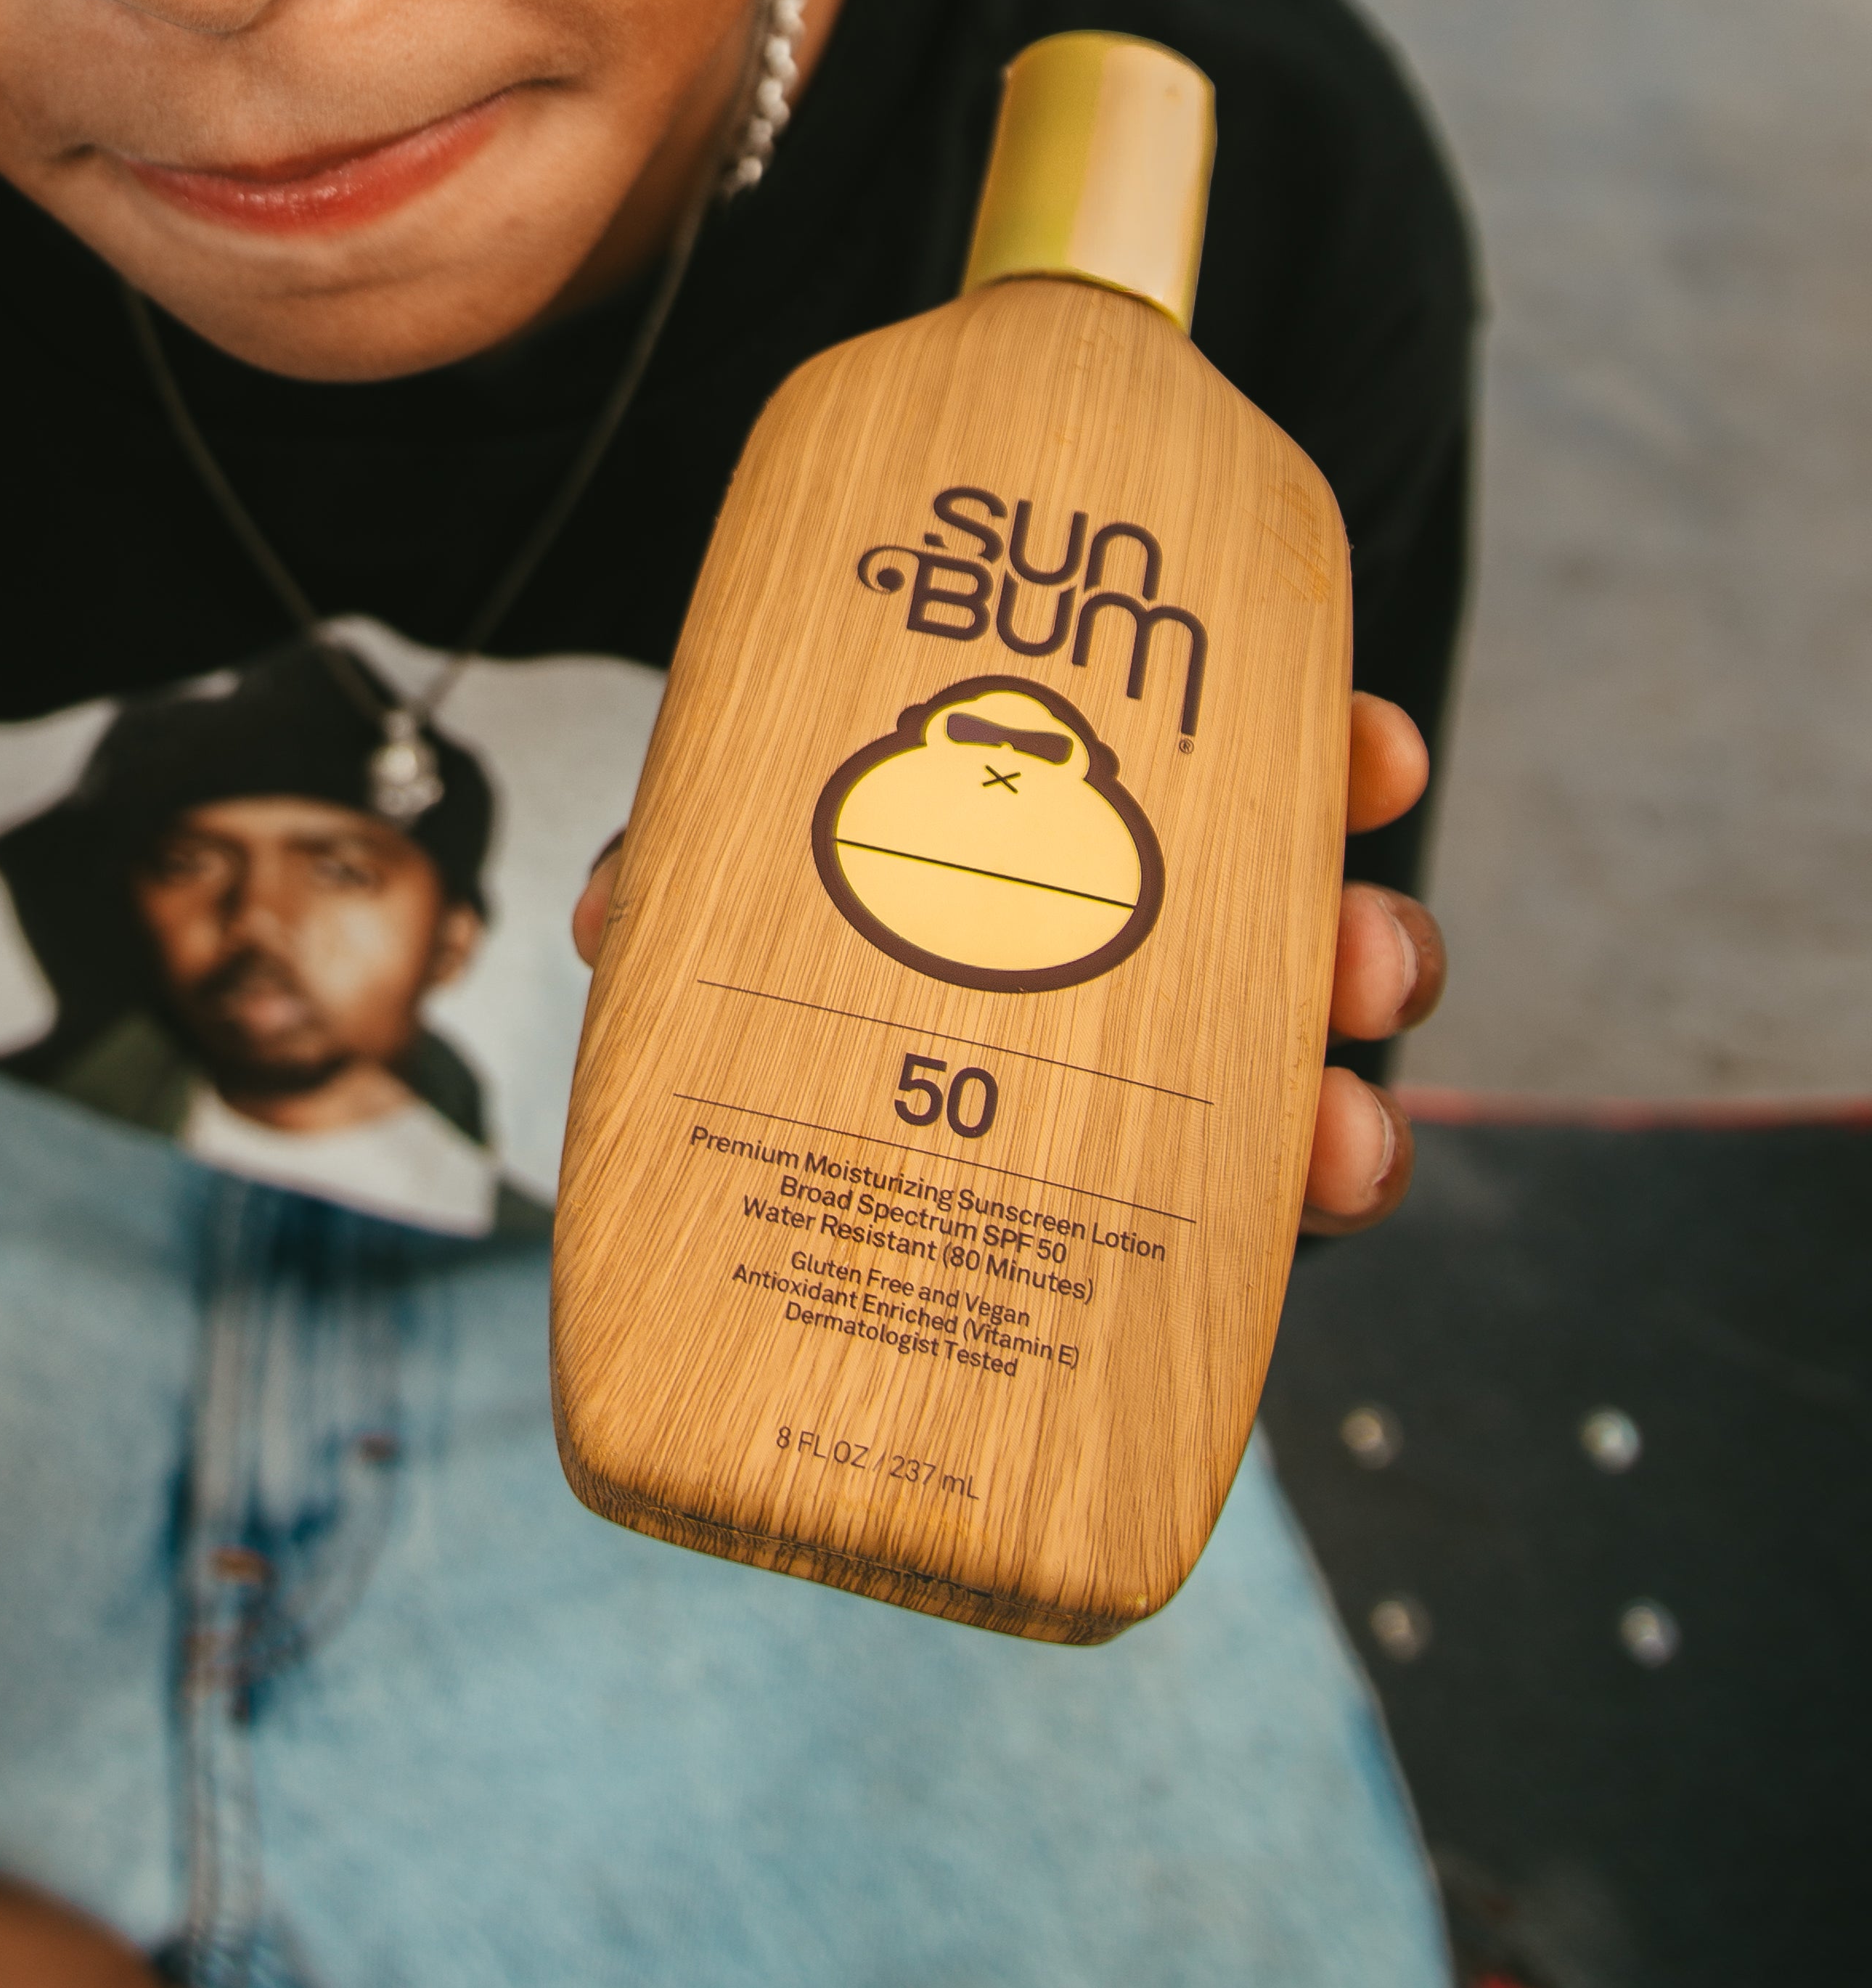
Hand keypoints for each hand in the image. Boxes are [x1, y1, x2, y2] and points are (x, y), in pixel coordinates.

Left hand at [567, 688, 1447, 1243]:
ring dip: (1350, 1106)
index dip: (1334, 759)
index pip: (1238, 782)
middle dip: (1368, 943)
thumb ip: (682, 880)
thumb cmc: (766, 956)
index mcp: (1084, 840)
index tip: (1381, 751)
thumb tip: (607, 925)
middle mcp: (1147, 962)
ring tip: (1343, 1134)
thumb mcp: (728, 882)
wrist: (740, 1186)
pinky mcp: (1129, 1236)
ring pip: (1292, 1090)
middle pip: (1299, 942)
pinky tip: (1303, 1207)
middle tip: (1367, 959)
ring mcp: (1149, 1104)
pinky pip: (1235, 1231)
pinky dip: (1286, 1213)